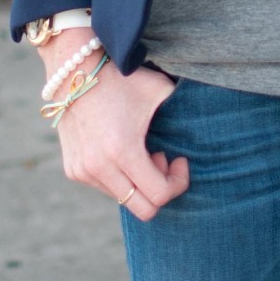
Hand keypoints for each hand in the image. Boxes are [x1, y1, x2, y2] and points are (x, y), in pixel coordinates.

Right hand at [36, 37, 189, 220]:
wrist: (74, 71)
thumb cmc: (122, 79)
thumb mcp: (160, 91)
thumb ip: (184, 112)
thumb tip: (205, 127)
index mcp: (122, 150)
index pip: (159, 195)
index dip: (178, 183)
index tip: (180, 160)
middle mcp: (99, 167)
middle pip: (143, 209)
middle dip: (159, 190)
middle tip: (162, 160)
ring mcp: (83, 171)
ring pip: (124, 199)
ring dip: (139, 182)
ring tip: (140, 151)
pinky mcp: (73, 170)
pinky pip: (106, 188)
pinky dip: (120, 176)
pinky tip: (120, 151)